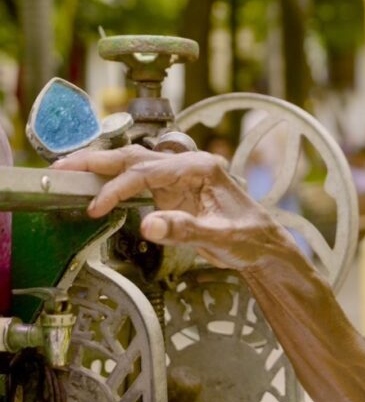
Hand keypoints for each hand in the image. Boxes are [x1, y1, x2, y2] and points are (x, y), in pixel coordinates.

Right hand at [52, 145, 292, 270]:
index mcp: (201, 168)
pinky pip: (139, 181)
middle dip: (97, 160)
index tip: (96, 206)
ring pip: (134, 164)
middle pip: (135, 156)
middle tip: (63, 166)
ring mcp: (180, 177)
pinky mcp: (174, 191)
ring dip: (101, 167)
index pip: (147, 172)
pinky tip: (93, 186)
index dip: (117, 188)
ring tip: (67, 170)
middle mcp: (188, 166)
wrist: (263, 245)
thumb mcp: (221, 237)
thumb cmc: (251, 237)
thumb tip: (149, 224)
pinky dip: (114, 182)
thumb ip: (185, 230)